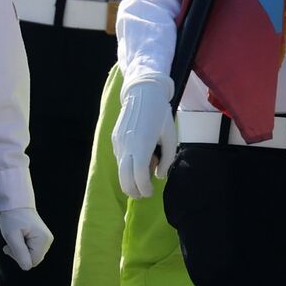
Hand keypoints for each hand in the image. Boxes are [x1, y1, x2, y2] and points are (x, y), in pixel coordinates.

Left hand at [0, 207, 51, 269]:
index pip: (31, 262)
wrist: (16, 204)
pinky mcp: (42, 238)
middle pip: (33, 260)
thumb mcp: (12, 236)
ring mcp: (46, 239)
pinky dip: (24, 248)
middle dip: (19, 255)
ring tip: (14, 240)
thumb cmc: (12, 219)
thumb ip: (19, 252)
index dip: (18, 258)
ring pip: (32, 256)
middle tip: (9, 244)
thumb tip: (27, 268)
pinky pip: (33, 251)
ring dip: (21, 252)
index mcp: (43, 240)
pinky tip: (19, 239)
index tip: (9, 246)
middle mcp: (48, 240)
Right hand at [113, 76, 176, 198]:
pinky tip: (139, 156)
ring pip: (120, 170)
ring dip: (131, 178)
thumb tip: (159, 176)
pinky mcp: (114, 139)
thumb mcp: (170, 135)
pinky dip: (127, 165)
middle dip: (133, 191)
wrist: (142, 92)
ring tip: (146, 168)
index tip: (150, 192)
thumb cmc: (160, 113)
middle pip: (124, 179)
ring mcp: (118, 143)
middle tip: (144, 193)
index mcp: (142, 145)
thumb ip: (167, 158)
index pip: (138, 176)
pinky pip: (120, 159)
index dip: (144, 188)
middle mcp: (126, 146)